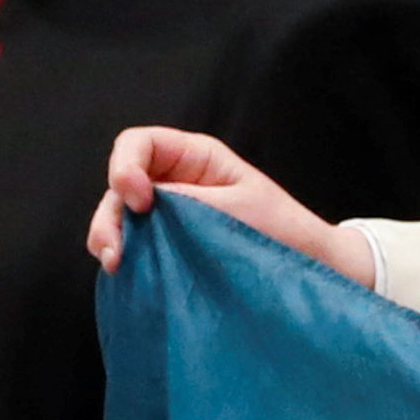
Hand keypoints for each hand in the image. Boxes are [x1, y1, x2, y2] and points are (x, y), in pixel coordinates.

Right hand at [91, 125, 364, 282]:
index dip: (126, 167)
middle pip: (121, 185)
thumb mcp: (235, 207)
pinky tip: (126, 274)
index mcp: (194, 158)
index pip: (139, 145)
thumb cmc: (282, 230)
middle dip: (111, 214)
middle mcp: (175, 182)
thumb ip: (185, 203)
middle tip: (113, 250)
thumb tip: (139, 207)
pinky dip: (128, 258)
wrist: (309, 269)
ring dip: (111, 238)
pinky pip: (139, 247)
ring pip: (122, 218)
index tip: (141, 200)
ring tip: (116, 264)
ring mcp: (170, 217)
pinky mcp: (171, 250)